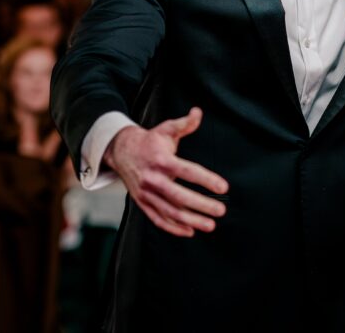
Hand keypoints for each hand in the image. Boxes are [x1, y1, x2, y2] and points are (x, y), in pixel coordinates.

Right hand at [104, 107, 227, 236]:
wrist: (121, 151)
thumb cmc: (149, 141)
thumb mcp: (166, 129)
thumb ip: (184, 124)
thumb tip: (198, 112)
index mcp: (161, 160)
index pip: (187, 171)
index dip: (206, 179)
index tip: (223, 187)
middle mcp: (153, 179)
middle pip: (179, 196)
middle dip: (202, 205)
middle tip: (221, 210)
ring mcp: (146, 194)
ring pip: (170, 212)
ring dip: (191, 220)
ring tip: (210, 225)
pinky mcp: (142, 203)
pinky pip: (158, 219)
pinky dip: (173, 228)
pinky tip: (190, 231)